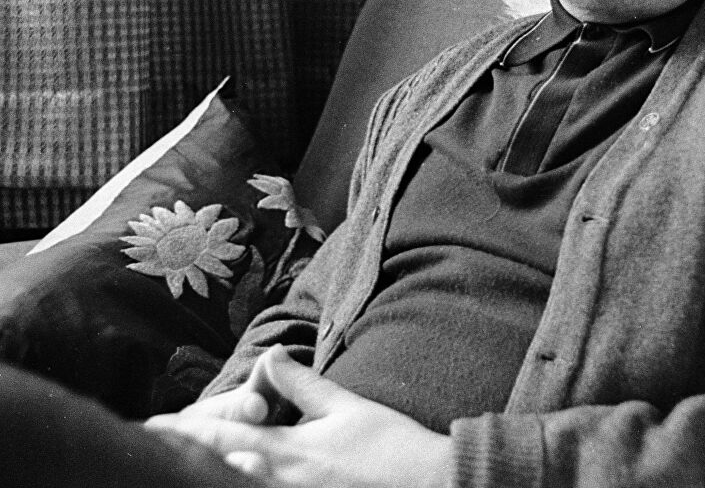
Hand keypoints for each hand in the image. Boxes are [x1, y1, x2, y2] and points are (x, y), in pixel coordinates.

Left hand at [147, 345, 451, 487]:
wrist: (432, 485)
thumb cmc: (391, 446)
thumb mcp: (347, 406)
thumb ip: (302, 384)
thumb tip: (269, 356)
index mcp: (290, 450)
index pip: (224, 436)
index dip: (185, 431)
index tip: (150, 426)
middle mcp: (282, 482)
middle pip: (218, 472)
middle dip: (182, 459)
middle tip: (144, 450)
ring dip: (206, 476)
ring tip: (172, 469)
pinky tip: (227, 483)